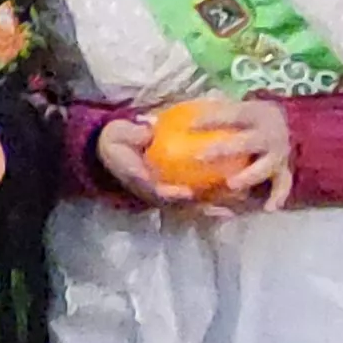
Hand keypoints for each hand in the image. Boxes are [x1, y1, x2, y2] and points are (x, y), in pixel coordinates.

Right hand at [96, 99, 293, 214]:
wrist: (109, 148)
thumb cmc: (117, 141)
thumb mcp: (120, 135)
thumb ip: (135, 135)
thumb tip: (149, 131)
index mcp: (140, 180)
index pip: (156, 190)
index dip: (170, 194)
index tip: (185, 192)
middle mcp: (152, 193)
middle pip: (178, 206)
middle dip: (199, 209)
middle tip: (220, 209)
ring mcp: (162, 195)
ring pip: (188, 207)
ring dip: (209, 210)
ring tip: (232, 211)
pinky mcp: (173, 192)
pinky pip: (194, 198)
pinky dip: (212, 201)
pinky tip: (232, 199)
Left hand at [187, 98, 295, 212]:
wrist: (291, 124)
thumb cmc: (251, 117)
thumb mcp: (238, 106)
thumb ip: (212, 108)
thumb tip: (172, 112)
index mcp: (254, 114)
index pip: (231, 114)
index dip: (211, 118)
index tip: (189, 124)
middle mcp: (268, 134)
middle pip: (246, 142)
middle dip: (223, 149)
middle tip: (198, 156)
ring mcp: (278, 154)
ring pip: (264, 166)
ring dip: (248, 175)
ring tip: (230, 184)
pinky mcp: (284, 170)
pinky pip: (282, 185)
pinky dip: (277, 196)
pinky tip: (268, 208)